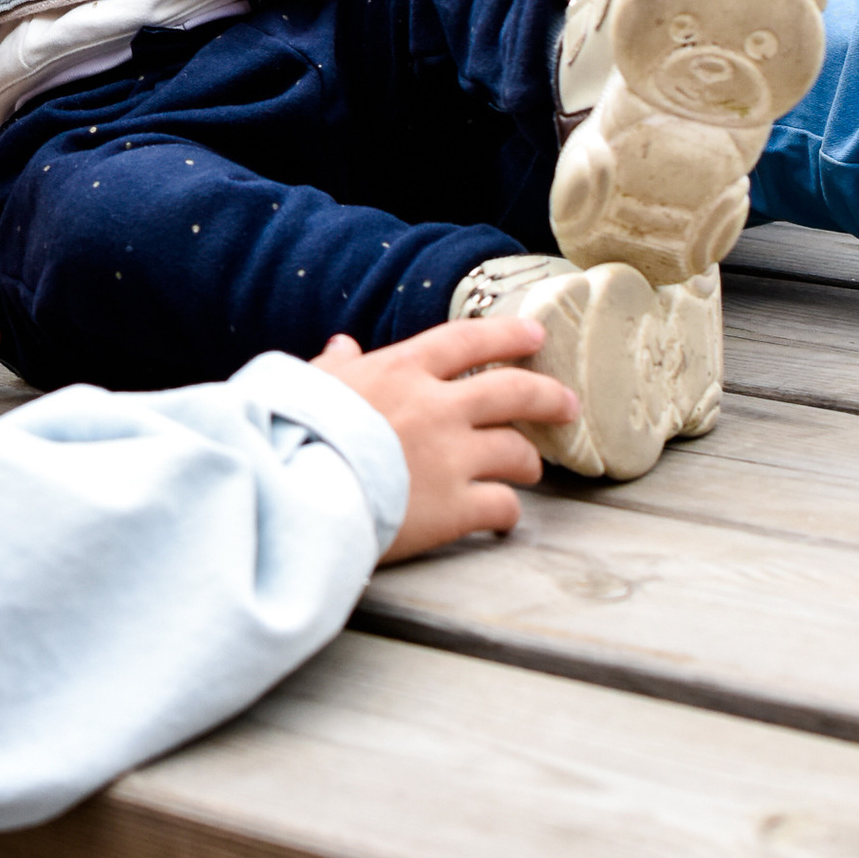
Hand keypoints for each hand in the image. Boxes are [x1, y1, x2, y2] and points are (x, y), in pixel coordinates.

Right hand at [316, 316, 577, 555]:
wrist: (294, 494)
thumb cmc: (291, 435)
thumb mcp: (310, 387)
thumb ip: (336, 368)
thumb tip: (343, 347)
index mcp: (402, 370)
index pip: (468, 340)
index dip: (508, 335)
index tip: (535, 335)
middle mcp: (438, 407)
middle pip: (514, 391)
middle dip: (548, 396)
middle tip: (567, 404)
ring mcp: (452, 458)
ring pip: (517, 452)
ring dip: (528, 462)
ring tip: (529, 472)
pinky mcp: (455, 509)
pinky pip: (502, 507)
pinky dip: (506, 514)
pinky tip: (502, 521)